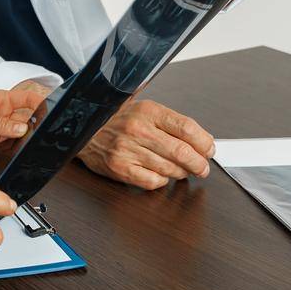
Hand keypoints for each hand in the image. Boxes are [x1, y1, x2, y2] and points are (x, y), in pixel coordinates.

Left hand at [0, 84, 46, 158]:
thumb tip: (21, 128)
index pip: (26, 98)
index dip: (40, 101)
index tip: (52, 108)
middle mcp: (0, 115)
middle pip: (26, 119)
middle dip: (35, 125)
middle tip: (41, 132)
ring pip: (19, 136)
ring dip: (25, 140)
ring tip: (30, 143)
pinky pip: (9, 149)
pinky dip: (15, 152)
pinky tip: (18, 153)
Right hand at [78, 98, 214, 189]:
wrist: (81, 127)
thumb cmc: (116, 119)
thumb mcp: (143, 107)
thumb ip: (172, 120)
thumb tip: (204, 138)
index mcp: (148, 110)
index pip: (187, 128)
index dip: (204, 143)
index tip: (209, 149)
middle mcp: (138, 129)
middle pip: (182, 152)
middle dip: (199, 164)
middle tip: (202, 168)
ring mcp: (127, 150)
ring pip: (170, 169)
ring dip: (182, 173)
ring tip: (182, 170)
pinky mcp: (120, 168)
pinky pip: (153, 181)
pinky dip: (162, 181)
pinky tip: (161, 174)